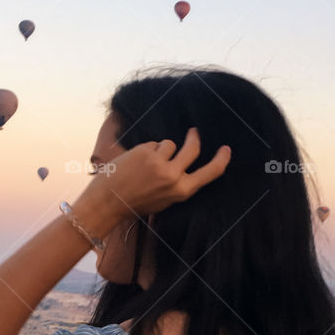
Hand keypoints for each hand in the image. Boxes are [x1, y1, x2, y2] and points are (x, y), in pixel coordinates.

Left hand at [80, 128, 230, 222]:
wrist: (108, 201)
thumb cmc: (135, 203)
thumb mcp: (164, 200)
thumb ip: (176, 183)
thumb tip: (184, 164)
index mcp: (181, 191)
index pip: (210, 173)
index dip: (221, 159)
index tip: (226, 150)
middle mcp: (173, 176)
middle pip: (193, 148)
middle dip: (194, 138)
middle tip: (194, 132)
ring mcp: (160, 162)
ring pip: (170, 144)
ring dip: (161, 149)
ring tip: (145, 163)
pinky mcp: (146, 151)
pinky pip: (153, 143)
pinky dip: (146, 150)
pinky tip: (135, 161)